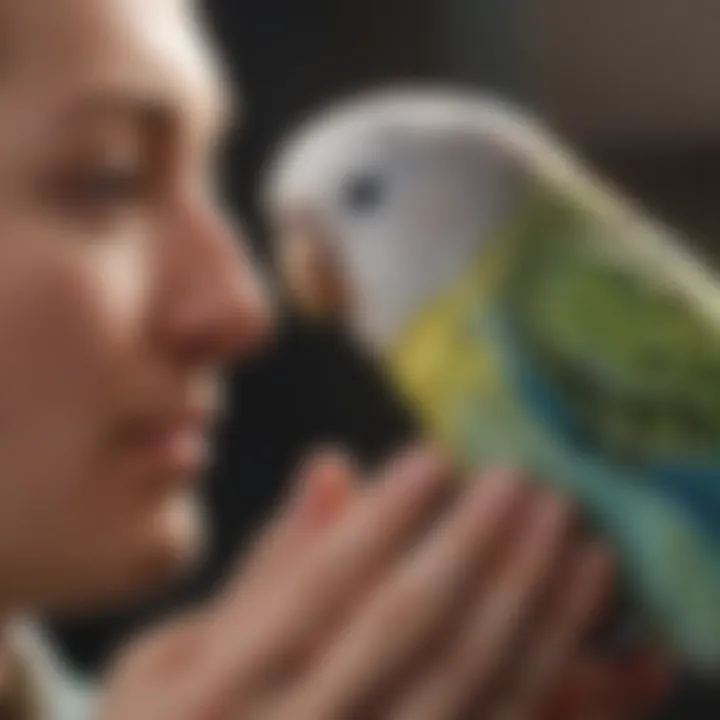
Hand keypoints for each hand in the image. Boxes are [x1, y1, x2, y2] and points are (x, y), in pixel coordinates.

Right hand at [100, 447, 651, 719]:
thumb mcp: (171, 659)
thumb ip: (263, 567)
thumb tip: (331, 465)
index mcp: (207, 700)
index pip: (310, 592)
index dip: (378, 522)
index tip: (435, 457)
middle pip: (397, 634)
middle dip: (469, 550)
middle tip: (523, 483)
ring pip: (464, 692)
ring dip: (531, 612)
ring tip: (578, 543)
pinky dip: (553, 686)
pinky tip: (588, 632)